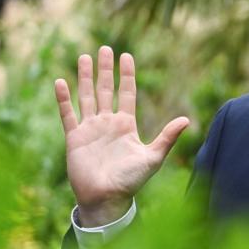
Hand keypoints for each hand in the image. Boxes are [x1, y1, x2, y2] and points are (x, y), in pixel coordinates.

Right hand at [54, 46, 189, 226]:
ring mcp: (90, 129)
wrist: (107, 199)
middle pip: (105, 89)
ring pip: (87, 97)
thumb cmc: (131, 181)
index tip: (126, 55)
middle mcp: (107, 123)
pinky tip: (61, 81)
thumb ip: (167, 137)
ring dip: (85, 77)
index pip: (127, 93)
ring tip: (84, 56)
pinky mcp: (74, 138)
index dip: (127, 75)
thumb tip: (187, 120)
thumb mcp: (153, 157)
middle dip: (105, 70)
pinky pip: (68, 114)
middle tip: (105, 48)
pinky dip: (63, 99)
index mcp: (126, 125)